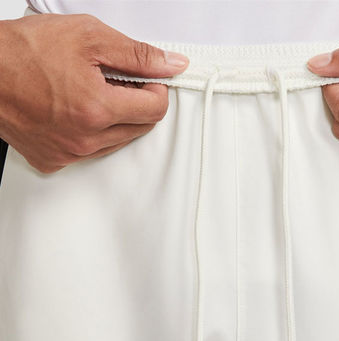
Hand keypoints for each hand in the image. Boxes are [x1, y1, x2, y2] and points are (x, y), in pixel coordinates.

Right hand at [0, 13, 188, 172]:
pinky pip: (90, 152)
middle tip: (116, 81)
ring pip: (117, 141)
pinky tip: (75, 112)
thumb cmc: (22, 52)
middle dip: (137, 103)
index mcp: (98, 109)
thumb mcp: (88, 37)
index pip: (156, 109)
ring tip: (91, 93)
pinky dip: (92, 133)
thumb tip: (171, 64)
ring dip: (116, 118)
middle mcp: (85, 139)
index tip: (148, 79)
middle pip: (140, 127)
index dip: (157, 89)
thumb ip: (137, 55)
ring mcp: (69, 153)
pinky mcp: (54, 160)